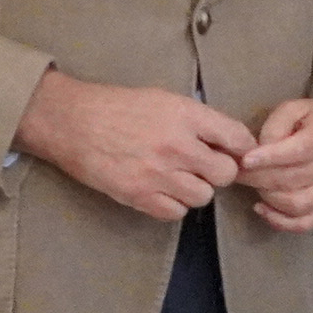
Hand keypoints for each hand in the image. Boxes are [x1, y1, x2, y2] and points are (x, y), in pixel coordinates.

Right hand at [14, 68, 255, 221]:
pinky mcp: (139, 196)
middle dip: (218, 171)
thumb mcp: (163, 99)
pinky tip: (161, 190)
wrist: (72, 122)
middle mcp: (177, 145)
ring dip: (195, 189)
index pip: (238, 138)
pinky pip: (176, 213)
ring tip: (177, 177)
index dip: (240, 148)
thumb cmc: (118, 107)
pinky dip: (173, 205)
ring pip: (203, 196)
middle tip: (202, 166)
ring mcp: (158, 173)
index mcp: (186, 115)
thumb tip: (228, 142)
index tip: (233, 152)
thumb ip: (197, 120)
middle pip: (226, 173)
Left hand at [236, 95, 312, 233]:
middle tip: (237, 173)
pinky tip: (262, 208)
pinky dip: (280, 222)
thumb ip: (275, 126)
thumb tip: (258, 154)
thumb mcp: (295, 108)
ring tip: (252, 185)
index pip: (297, 152)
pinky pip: (305, 223)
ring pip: (296, 204)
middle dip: (258, 178)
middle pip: (292, 180)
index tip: (244, 161)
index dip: (268, 158)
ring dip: (267, 198)